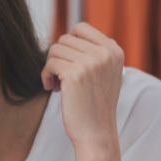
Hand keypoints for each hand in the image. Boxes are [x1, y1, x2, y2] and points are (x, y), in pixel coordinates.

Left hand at [41, 22, 123, 152]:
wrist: (96, 133)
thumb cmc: (95, 105)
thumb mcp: (105, 74)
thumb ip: (95, 53)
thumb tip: (73, 33)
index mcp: (114, 50)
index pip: (81, 28)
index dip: (68, 44)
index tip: (68, 63)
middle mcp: (105, 53)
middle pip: (65, 39)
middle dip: (58, 57)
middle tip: (61, 77)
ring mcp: (91, 62)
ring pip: (55, 49)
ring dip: (51, 67)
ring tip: (57, 84)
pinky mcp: (74, 74)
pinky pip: (50, 64)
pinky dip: (46, 76)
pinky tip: (53, 90)